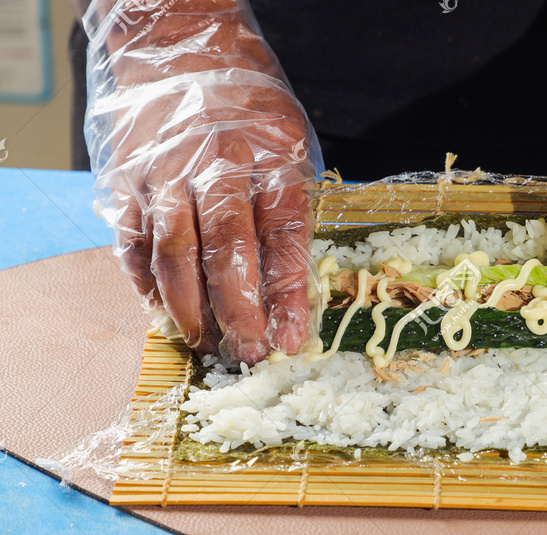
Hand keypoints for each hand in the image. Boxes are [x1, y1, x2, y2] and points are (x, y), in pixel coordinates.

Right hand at [86, 0, 322, 363]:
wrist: (180, 45)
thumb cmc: (247, 105)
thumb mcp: (289, 143)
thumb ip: (290, 202)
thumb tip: (292, 279)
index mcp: (268, 158)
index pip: (284, 237)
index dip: (288, 293)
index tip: (293, 338)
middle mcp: (215, 167)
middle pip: (226, 251)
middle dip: (238, 310)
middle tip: (249, 353)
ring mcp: (165, 173)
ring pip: (174, 253)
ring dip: (189, 306)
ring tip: (206, 341)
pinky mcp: (127, 179)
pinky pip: (133, 240)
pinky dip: (145, 280)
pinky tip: (160, 309)